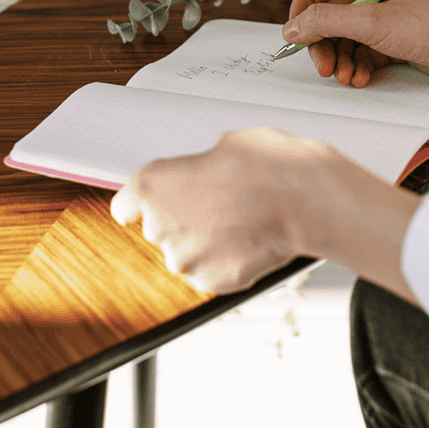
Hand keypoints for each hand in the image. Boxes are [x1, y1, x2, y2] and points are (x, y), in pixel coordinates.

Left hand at [110, 128, 331, 292]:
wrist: (304, 199)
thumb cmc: (267, 165)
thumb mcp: (224, 146)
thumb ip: (200, 166)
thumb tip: (207, 173)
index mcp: (152, 184)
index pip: (124, 205)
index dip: (137, 206)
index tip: (138, 210)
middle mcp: (160, 225)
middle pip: (159, 227)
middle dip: (184, 217)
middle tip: (218, 202)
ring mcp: (185, 258)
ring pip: (187, 252)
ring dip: (205, 242)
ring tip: (239, 222)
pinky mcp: (212, 282)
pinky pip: (211, 272)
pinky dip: (225, 262)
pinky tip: (247, 241)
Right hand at [282, 0, 428, 91]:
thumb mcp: (372, 22)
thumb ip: (326, 22)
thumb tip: (291, 27)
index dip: (303, 6)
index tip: (296, 32)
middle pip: (327, 13)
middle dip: (322, 42)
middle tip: (323, 66)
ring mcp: (384, 15)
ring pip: (342, 36)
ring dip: (339, 58)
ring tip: (345, 76)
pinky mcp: (393, 38)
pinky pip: (361, 51)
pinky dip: (357, 66)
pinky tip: (361, 78)